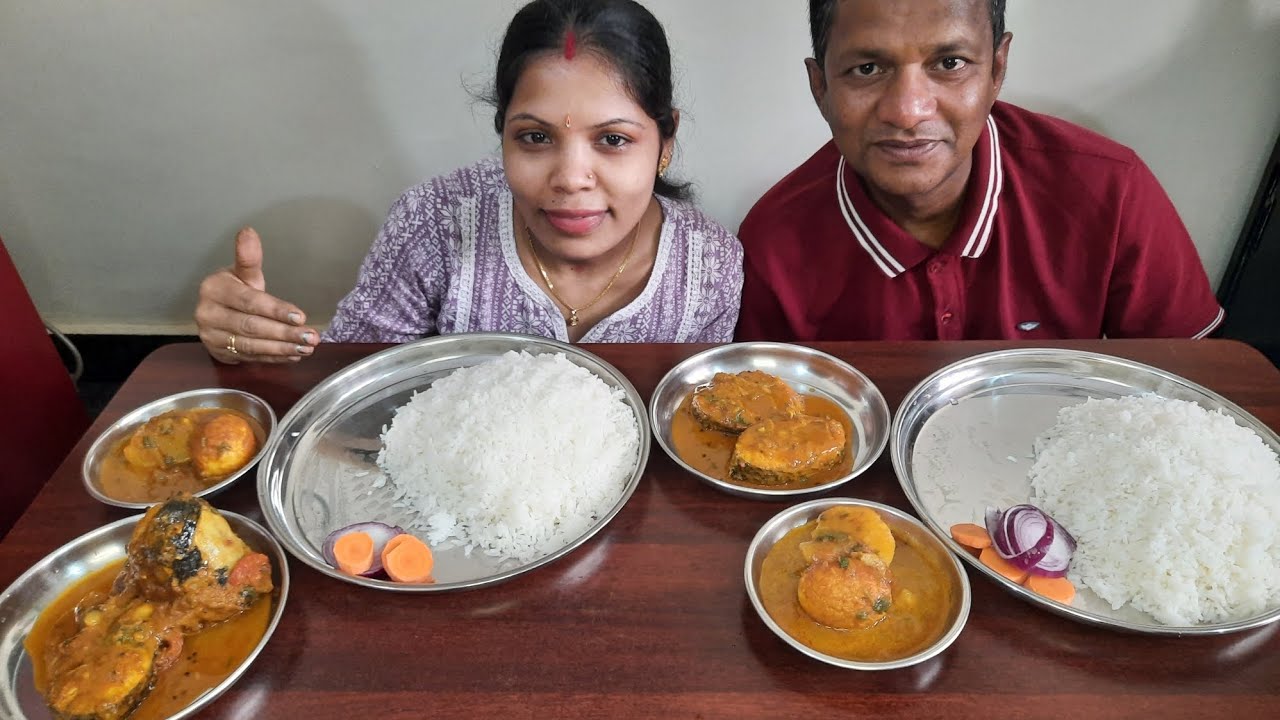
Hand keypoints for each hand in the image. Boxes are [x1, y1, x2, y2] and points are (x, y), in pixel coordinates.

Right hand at [195, 227, 319, 363]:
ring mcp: (211, 336)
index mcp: (215, 289)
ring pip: (251, 345)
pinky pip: (251, 357)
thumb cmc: (234, 289)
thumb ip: (249, 258)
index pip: (250, 302)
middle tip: (311, 337)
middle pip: (252, 326)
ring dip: (282, 348)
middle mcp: (208, 314)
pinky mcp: (219, 352)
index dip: (275, 310)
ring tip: (306, 347)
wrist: (214, 312)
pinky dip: (274, 357)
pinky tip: (293, 355)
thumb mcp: (243, 273)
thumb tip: (248, 232)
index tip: (300, 316)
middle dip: (284, 333)